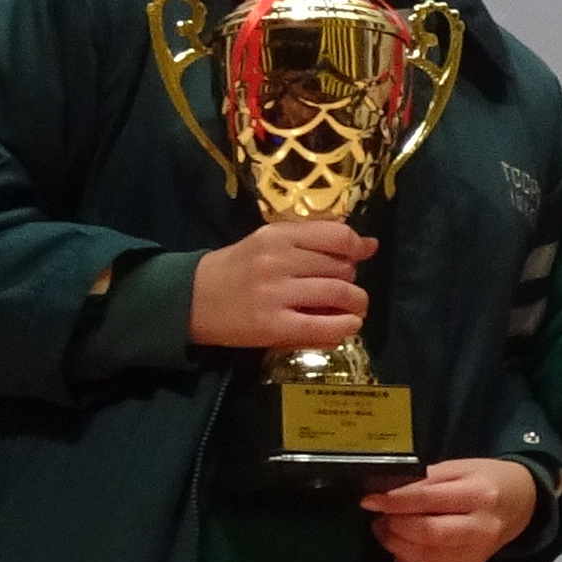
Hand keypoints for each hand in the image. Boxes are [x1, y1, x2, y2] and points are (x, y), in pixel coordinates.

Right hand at [191, 220, 371, 350]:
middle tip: (344, 288)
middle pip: (341, 267)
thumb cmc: (235, 269)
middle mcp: (278, 260)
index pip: (337, 236)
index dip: (357, 247)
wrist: (191, 299)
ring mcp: (275, 294)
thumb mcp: (268, 242)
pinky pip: (324, 326)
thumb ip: (314, 241)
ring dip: (356, 303)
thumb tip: (370, 245)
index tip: (361, 255)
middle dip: (352, 279)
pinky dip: (345, 326)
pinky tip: (348, 325)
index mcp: (277, 235)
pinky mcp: (273, 326)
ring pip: (339, 294)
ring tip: (352, 309)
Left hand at [370, 457, 538, 561]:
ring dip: (397, 547)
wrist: (522, 502)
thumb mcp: (460, 467)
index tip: (369, 500)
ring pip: (429, 558)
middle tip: (380, 517)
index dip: (393, 501)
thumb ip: (426, 478)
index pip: (428, 499)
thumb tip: (384, 489)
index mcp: (479, 494)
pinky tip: (400, 559)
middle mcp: (480, 528)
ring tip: (386, 532)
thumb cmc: (487, 479)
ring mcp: (476, 553)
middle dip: (395, 526)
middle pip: (428, 534)